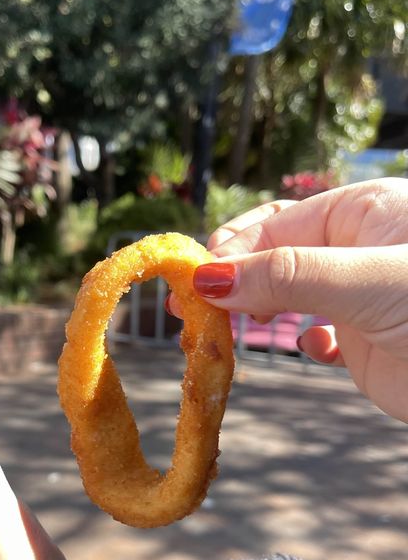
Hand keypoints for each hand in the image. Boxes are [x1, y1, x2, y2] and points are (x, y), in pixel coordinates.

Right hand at [168, 178, 407, 422]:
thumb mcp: (366, 280)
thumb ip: (287, 277)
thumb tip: (206, 277)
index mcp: (359, 211)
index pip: (276, 222)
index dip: (230, 247)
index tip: (192, 279)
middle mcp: (354, 248)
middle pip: (273, 257)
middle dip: (234, 281)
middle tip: (195, 312)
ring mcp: (356, 295)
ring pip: (286, 296)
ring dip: (256, 313)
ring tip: (223, 334)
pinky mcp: (363, 340)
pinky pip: (315, 333)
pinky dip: (303, 341)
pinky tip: (313, 348)